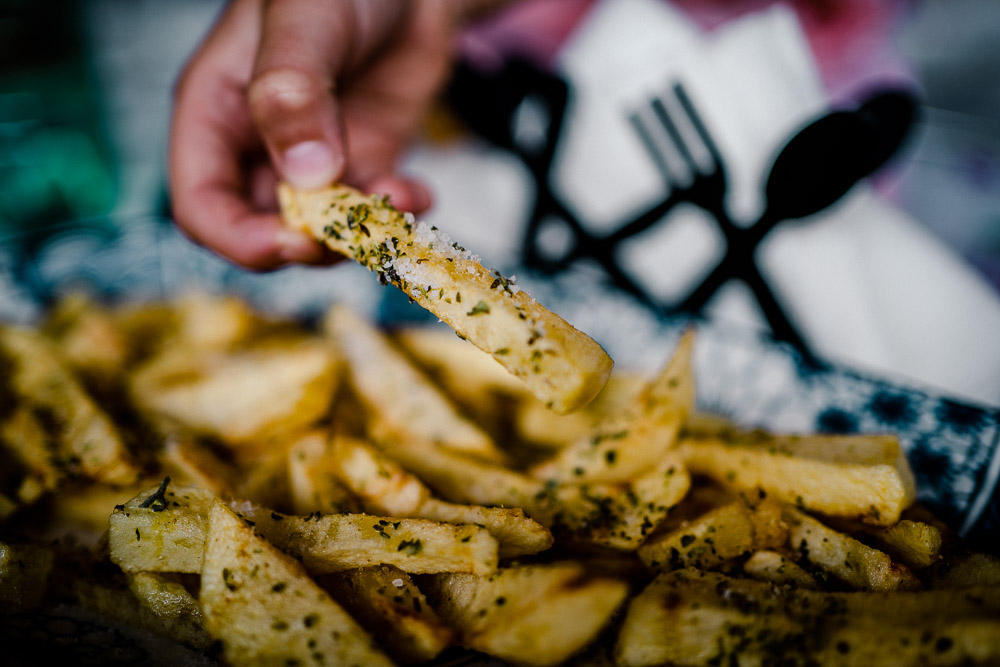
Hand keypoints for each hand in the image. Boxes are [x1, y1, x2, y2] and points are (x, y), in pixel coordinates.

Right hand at [169, 0, 455, 269]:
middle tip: (352, 233)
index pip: (201, 203)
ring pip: (319, 231)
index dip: (238, 237)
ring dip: (359, 234)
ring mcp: (311, 160)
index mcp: (217, 112)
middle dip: (306, 243)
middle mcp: (258, 146)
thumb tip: (305, 175)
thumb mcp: (305, 20)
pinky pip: (370, 213)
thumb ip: (292, 91)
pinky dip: (396, 216)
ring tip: (398, 198)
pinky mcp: (361, 163)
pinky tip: (417, 193)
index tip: (291, 243)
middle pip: (261, 229)